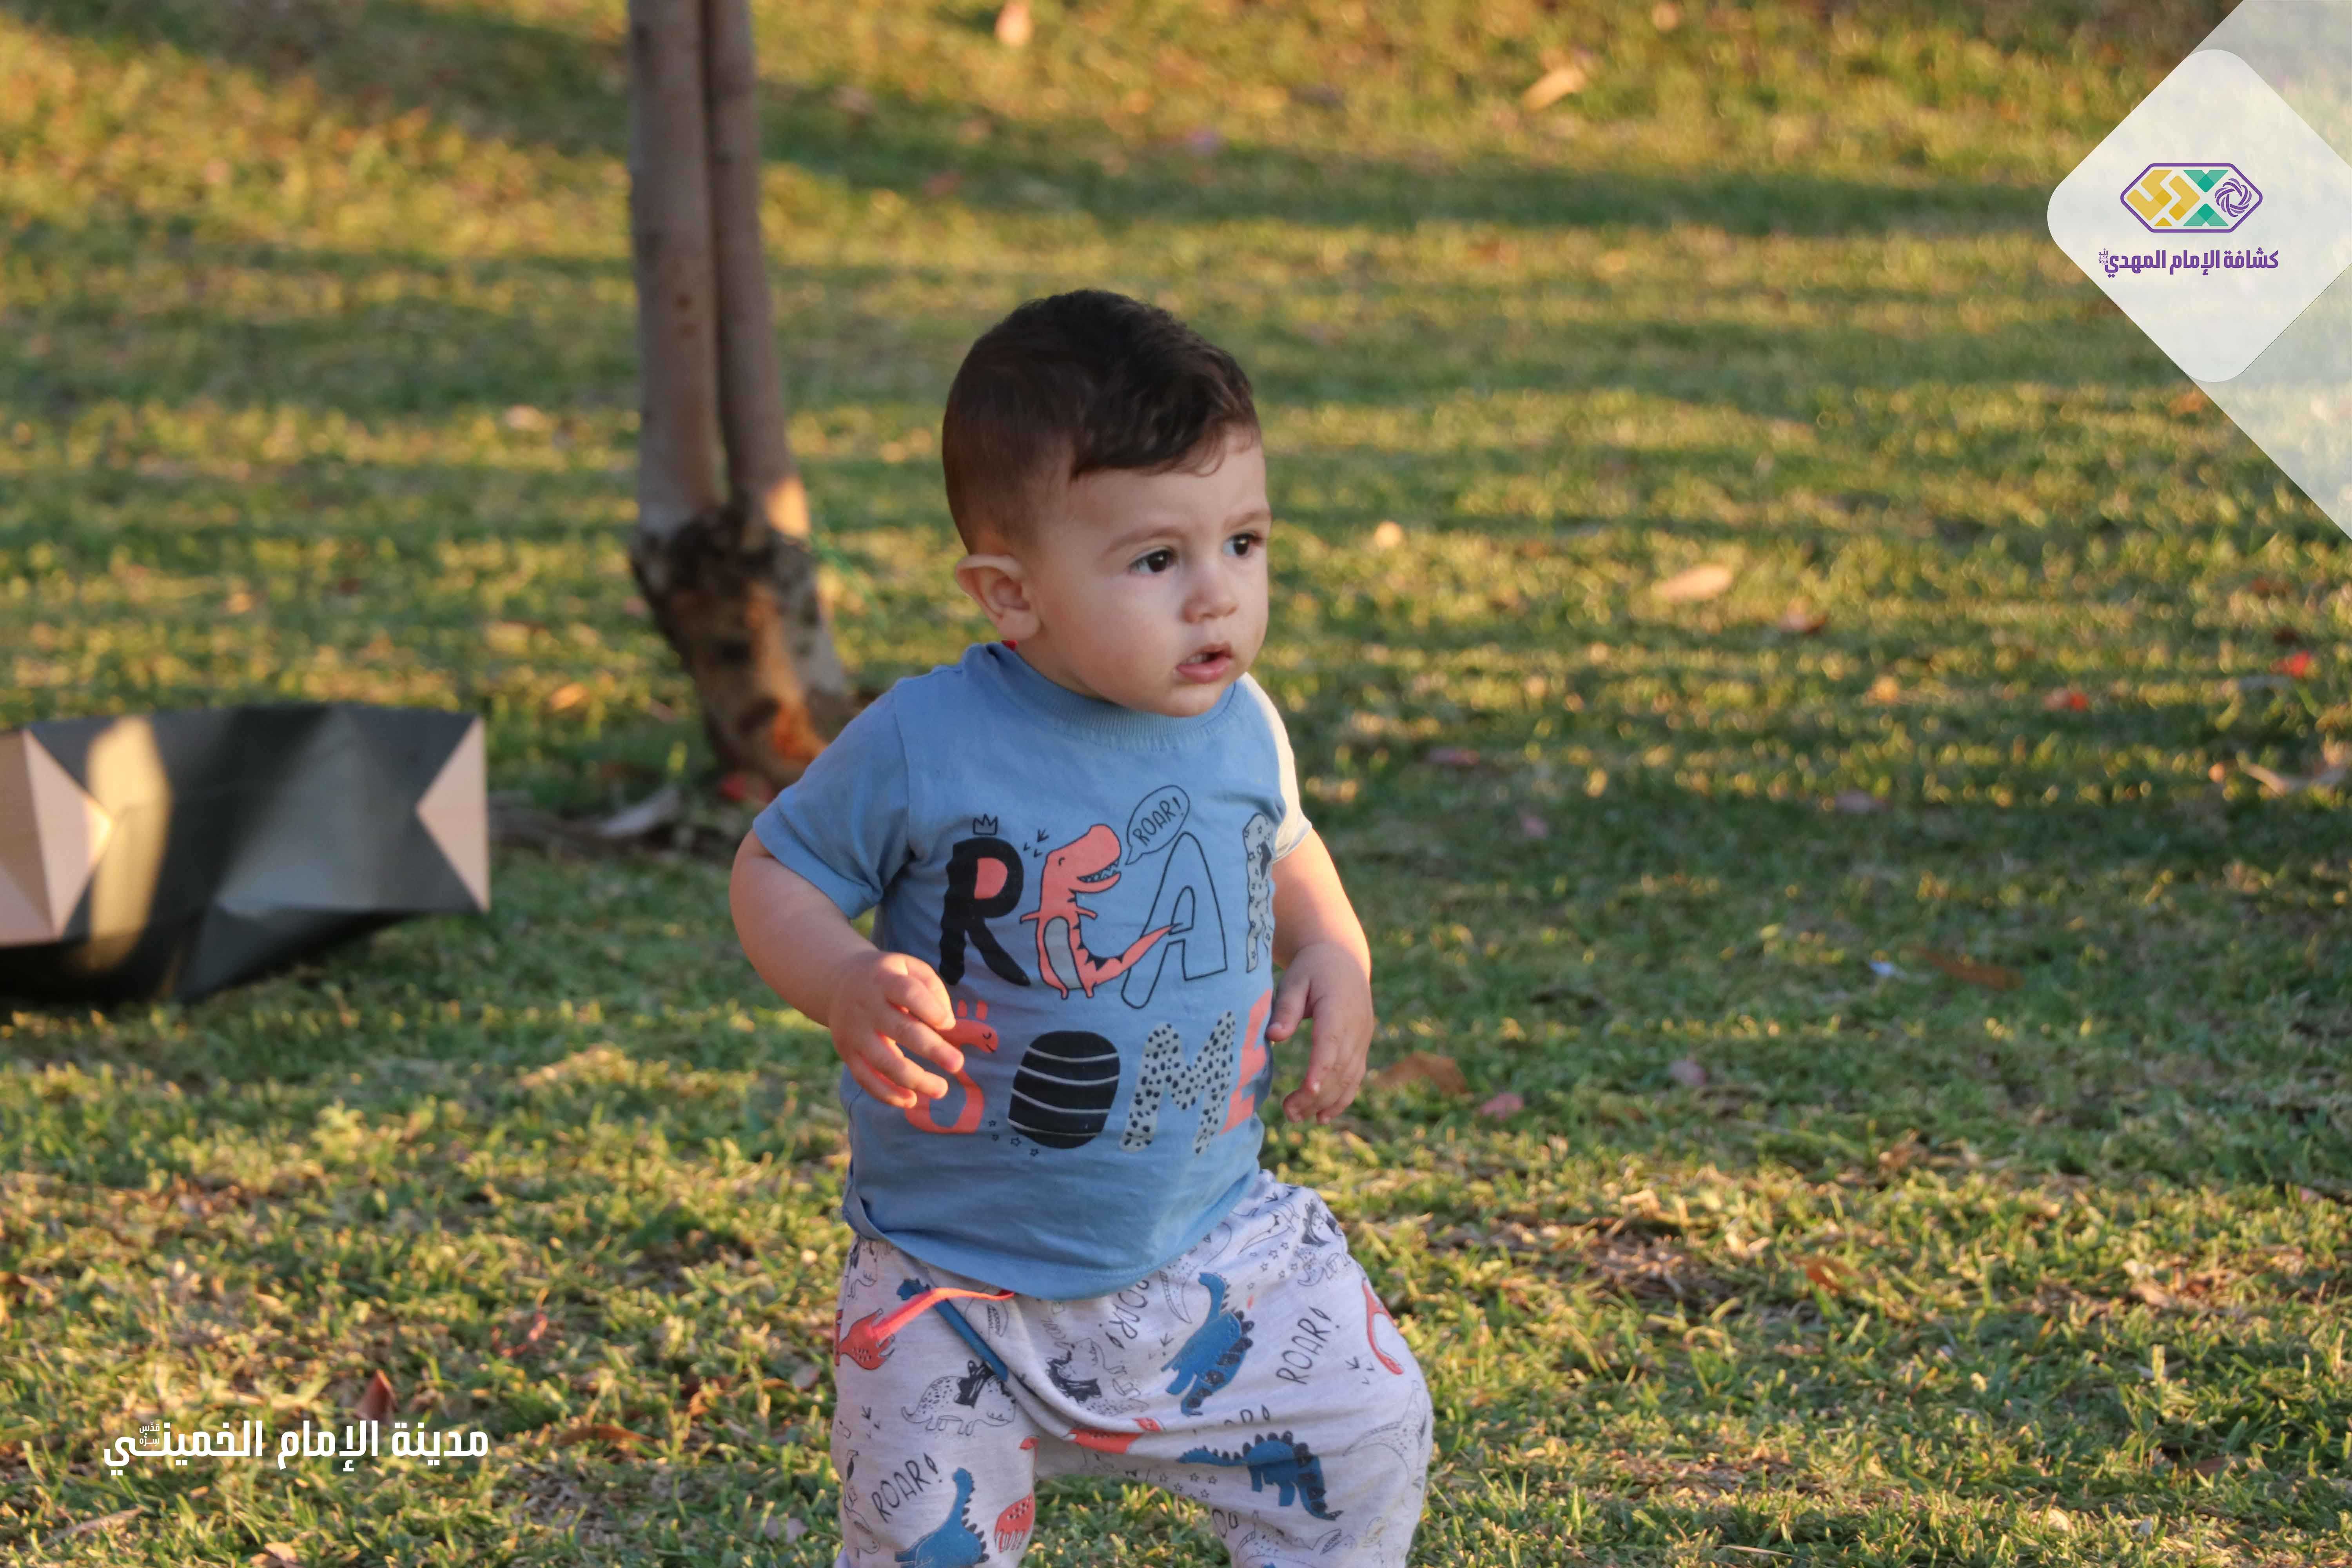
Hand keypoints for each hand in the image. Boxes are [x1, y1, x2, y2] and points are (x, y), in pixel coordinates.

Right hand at [823, 950, 963, 1109]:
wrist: (838, 984)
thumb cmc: (888, 978)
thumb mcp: (909, 967)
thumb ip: (932, 988)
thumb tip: (948, 1024)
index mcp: (885, 980)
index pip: (908, 993)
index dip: (930, 1009)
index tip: (949, 1025)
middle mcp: (867, 1006)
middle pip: (900, 1030)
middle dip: (932, 1049)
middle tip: (957, 1064)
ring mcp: (854, 1032)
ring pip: (883, 1061)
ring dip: (914, 1079)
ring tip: (941, 1089)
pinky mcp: (847, 1053)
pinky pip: (865, 1078)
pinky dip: (887, 1094)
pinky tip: (911, 1100)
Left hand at [1270, 940, 1373, 1123]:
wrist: (1343, 960)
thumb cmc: (1312, 969)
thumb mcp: (1296, 979)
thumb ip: (1286, 1007)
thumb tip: (1274, 1036)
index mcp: (1338, 1008)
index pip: (1331, 1042)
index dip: (1320, 1068)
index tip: (1306, 1090)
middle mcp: (1356, 1027)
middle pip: (1339, 1067)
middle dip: (1315, 1094)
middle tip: (1287, 1112)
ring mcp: (1362, 1039)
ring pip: (1348, 1078)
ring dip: (1325, 1101)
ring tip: (1296, 1117)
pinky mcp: (1361, 1046)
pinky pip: (1355, 1077)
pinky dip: (1341, 1099)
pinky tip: (1322, 1116)